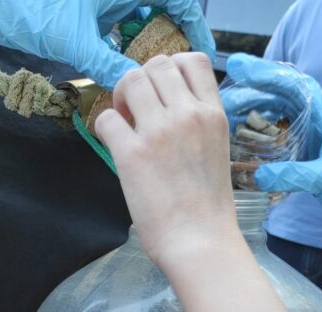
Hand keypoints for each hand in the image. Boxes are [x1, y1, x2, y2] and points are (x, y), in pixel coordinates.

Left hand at [0, 0, 214, 89]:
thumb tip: (136, 90)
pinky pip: (122, 22)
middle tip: (180, 73)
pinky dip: (129, 43)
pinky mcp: (91, 6)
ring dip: (152, 43)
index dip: (194, 25)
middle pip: (162, 6)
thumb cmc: (31, 11)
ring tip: (158, 77)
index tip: (202, 54)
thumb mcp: (76, 42)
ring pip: (142, 15)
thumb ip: (110, 66)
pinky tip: (128, 69)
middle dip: (174, 37)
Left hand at [95, 53, 240, 269]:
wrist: (200, 241)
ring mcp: (159, 132)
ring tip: (125, 123)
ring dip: (121, 97)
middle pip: (157, 65)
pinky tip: (114, 144)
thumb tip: (169, 110)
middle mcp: (188, 115)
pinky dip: (105, 126)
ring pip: (130, 81)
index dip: (170, 68)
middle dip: (141, 81)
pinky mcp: (132, 154)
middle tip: (136, 109)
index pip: (193, 60)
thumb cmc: (208, 207)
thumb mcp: (217, 151)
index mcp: (213, 114)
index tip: (162, 91)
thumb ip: (198, 124)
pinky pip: (107, 118)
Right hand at [223, 54, 321, 270]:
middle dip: (252, 93)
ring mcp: (311, 142)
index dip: (266, 73)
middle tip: (226, 94)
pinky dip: (258, 139)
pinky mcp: (305, 161)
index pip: (294, 85)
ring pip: (276, 118)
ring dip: (253, 115)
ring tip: (227, 115)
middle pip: (281, 98)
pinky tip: (240, 143)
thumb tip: (259, 174)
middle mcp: (318, 124)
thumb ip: (296, 174)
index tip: (240, 68)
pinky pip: (276, 143)